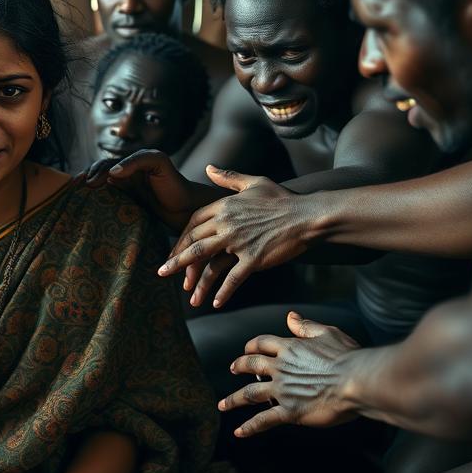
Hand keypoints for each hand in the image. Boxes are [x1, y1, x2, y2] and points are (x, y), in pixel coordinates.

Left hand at [84, 149, 204, 230]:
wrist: (182, 210)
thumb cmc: (157, 209)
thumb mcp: (129, 204)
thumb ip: (112, 197)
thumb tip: (86, 197)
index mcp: (124, 173)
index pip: (100, 171)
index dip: (86, 177)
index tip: (71, 188)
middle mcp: (132, 164)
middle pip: (106, 164)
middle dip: (91, 173)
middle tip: (79, 185)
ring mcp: (145, 159)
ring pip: (119, 161)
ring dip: (103, 170)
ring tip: (91, 182)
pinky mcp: (159, 160)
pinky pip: (140, 159)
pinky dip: (126, 165)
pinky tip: (114, 175)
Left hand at [159, 167, 314, 307]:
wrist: (308, 215)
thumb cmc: (283, 198)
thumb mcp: (254, 183)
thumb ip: (229, 178)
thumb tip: (208, 168)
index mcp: (224, 206)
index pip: (194, 222)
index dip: (182, 237)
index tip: (175, 249)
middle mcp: (227, 223)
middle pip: (194, 242)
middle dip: (177, 259)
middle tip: (163, 271)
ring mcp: (239, 241)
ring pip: (206, 259)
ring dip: (192, 279)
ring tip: (184, 293)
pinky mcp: (253, 258)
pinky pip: (233, 278)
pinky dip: (223, 292)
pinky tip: (215, 304)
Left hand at [220, 311, 361, 437]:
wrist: (357, 381)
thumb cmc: (347, 357)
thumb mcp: (327, 333)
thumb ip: (305, 326)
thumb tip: (290, 316)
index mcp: (289, 348)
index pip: (262, 343)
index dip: (252, 346)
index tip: (246, 349)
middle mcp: (280, 368)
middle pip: (250, 365)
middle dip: (239, 367)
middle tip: (232, 370)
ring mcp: (282, 390)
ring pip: (249, 394)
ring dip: (233, 400)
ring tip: (222, 405)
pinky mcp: (289, 411)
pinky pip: (264, 420)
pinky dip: (249, 427)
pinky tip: (238, 432)